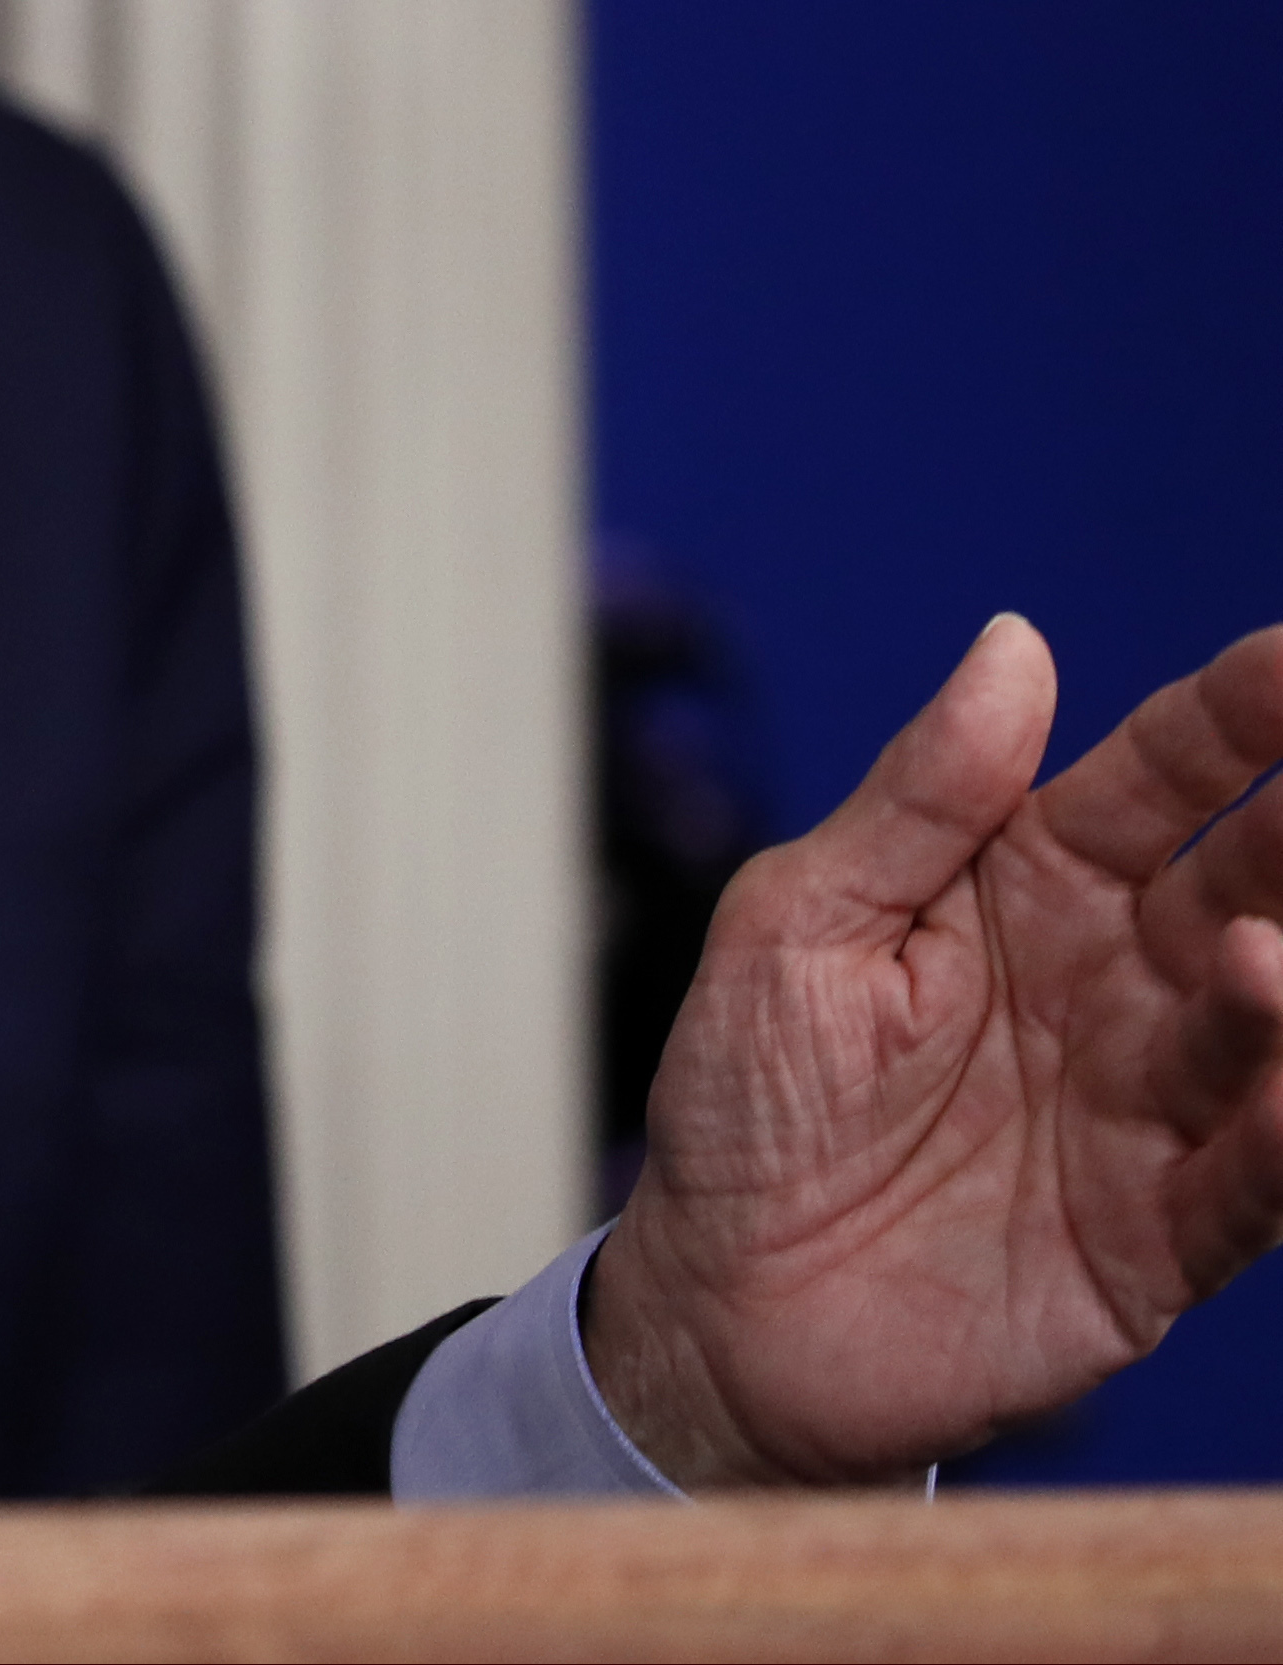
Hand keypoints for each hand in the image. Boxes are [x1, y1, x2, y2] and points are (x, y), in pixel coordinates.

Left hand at [590, 613, 1282, 1485]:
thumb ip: (916, 800)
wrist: (722, 1306)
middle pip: (1247, 887)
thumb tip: (1013, 643)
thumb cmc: (747, 1098)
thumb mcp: (796, 922)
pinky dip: (1282, 1143)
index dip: (1236, 714)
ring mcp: (1151, 1107)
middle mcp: (1117, 982)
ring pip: (1267, 1032)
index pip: (1160, 779)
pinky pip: (1253, 1184)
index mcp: (1027, 884)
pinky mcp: (1160, 1237)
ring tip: (1266, 958)